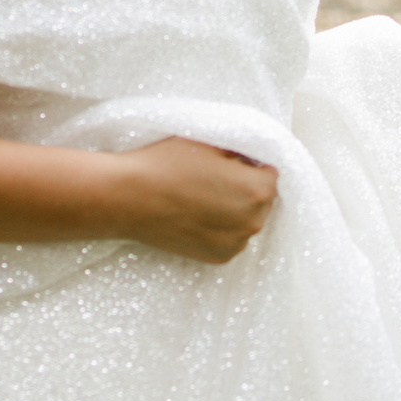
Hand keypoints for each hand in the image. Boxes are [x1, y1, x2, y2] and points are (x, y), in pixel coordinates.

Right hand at [111, 137, 277, 263]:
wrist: (129, 198)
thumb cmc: (167, 163)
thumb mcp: (209, 142)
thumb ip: (240, 151)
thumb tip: (251, 157)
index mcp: (257, 190)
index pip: (271, 174)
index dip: (251, 165)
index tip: (229, 162)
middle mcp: (253, 222)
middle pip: (262, 200)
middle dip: (247, 188)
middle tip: (213, 178)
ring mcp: (236, 243)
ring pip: (247, 220)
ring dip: (235, 210)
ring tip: (203, 197)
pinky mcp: (218, 258)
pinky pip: (231, 238)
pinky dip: (221, 228)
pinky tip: (197, 215)